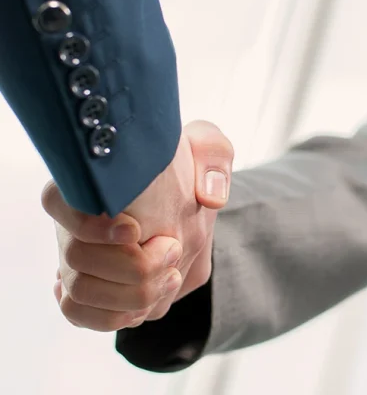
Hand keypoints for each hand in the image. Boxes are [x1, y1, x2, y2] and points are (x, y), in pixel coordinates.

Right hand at [42, 121, 233, 331]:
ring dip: (131, 294)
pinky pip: (79, 314)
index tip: (134, 229)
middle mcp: (73, 217)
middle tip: (172, 249)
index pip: (57, 200)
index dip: (91, 224)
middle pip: (76, 261)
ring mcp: (76, 253)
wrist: (187, 195)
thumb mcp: (209, 147)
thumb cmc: (191, 166)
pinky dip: (110, 316)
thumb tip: (210, 197)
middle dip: (135, 267)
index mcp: (92, 179)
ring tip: (169, 273)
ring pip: (77, 295)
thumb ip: (213, 157)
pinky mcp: (89, 286)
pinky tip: (144, 302)